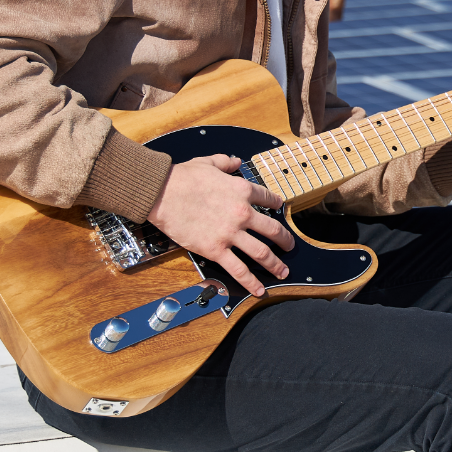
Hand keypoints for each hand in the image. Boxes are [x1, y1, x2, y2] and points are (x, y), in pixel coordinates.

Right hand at [148, 155, 294, 296]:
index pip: (269, 199)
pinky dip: (251, 282)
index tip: (280, 209)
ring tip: (283, 271)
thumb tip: (235, 161)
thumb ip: (225, 162)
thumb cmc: (182, 178)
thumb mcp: (208, 162)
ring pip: (262, 253)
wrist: (162, 192)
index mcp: (242, 190)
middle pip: (273, 230)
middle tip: (289, 246)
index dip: (277, 204)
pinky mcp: (216, 250)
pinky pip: (239, 269)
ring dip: (275, 264)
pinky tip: (259, 290)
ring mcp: (230, 234)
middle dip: (285, 240)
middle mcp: (242, 213)